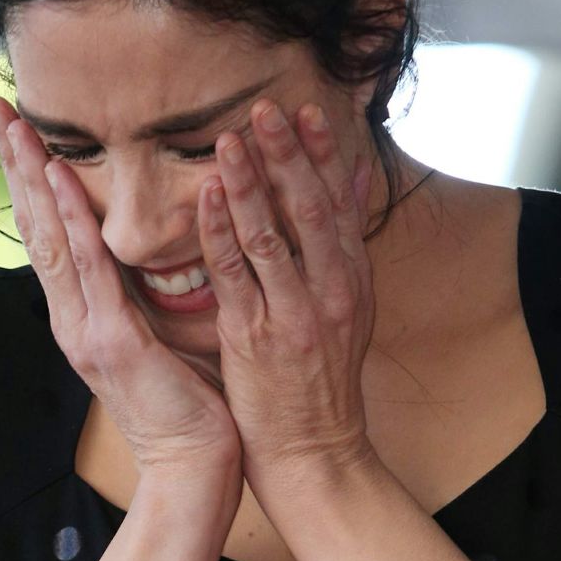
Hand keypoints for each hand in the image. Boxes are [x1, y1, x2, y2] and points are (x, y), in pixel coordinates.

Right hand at [0, 97, 243, 487]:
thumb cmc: (189, 403)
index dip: (32, 179)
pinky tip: (58, 181)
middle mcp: (73, 316)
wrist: (195, 467)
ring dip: (32, 179)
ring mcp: (86, 328)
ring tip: (17, 126)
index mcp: (84, 313)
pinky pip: (90, 270)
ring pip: (52, 239)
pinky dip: (72, 221)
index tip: (20, 127)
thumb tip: (141, 250)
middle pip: (36, 225)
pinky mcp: (113, 341)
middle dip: (16, 162)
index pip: (51, 232)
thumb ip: (141, 293)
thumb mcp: (157, 334)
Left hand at [196, 98, 377, 500]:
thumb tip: (351, 178)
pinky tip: (207, 199)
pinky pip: (235, 274)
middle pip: (310, 209)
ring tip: (228, 140)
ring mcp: (294, 314)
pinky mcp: (257, 337)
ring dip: (249, 183)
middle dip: (288, 155)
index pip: (340, 204)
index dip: (322, 156)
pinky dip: (221, 232)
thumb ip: (345, 243)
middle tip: (266, 109)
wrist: (313, 450)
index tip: (307, 112)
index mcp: (353, 281)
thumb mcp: (350, 308)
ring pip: (271, 235)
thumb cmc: (321, 379)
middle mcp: (331, 292)